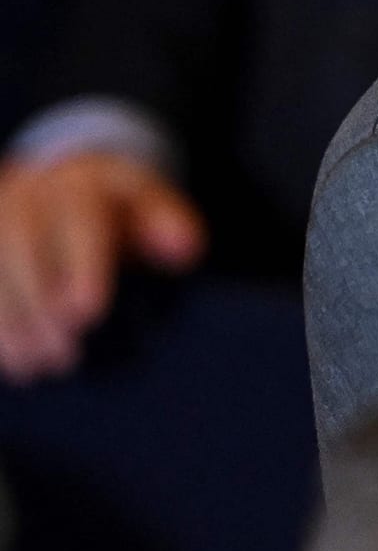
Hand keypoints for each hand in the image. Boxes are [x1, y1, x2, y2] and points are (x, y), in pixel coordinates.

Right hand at [0, 153, 204, 382]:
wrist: (61, 191)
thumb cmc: (116, 210)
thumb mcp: (149, 208)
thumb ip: (168, 226)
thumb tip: (187, 250)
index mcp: (80, 186)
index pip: (79, 221)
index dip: (82, 268)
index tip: (88, 313)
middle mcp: (29, 199)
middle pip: (20, 244)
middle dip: (38, 301)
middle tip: (64, 352)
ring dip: (11, 320)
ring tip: (38, 364)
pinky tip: (15, 363)